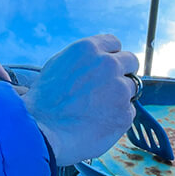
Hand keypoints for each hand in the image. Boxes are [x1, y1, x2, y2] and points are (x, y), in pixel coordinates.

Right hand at [21, 34, 137, 166]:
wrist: (43, 131)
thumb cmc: (44, 102)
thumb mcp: (57, 65)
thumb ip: (82, 60)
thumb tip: (96, 60)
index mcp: (89, 49)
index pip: (114, 43)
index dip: (111, 56)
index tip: (107, 67)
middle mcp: (108, 64)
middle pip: (131, 62)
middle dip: (123, 72)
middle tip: (109, 88)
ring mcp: (120, 89)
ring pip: (131, 88)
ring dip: (120, 96)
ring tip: (97, 110)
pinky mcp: (125, 113)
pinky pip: (128, 111)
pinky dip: (118, 117)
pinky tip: (98, 123)